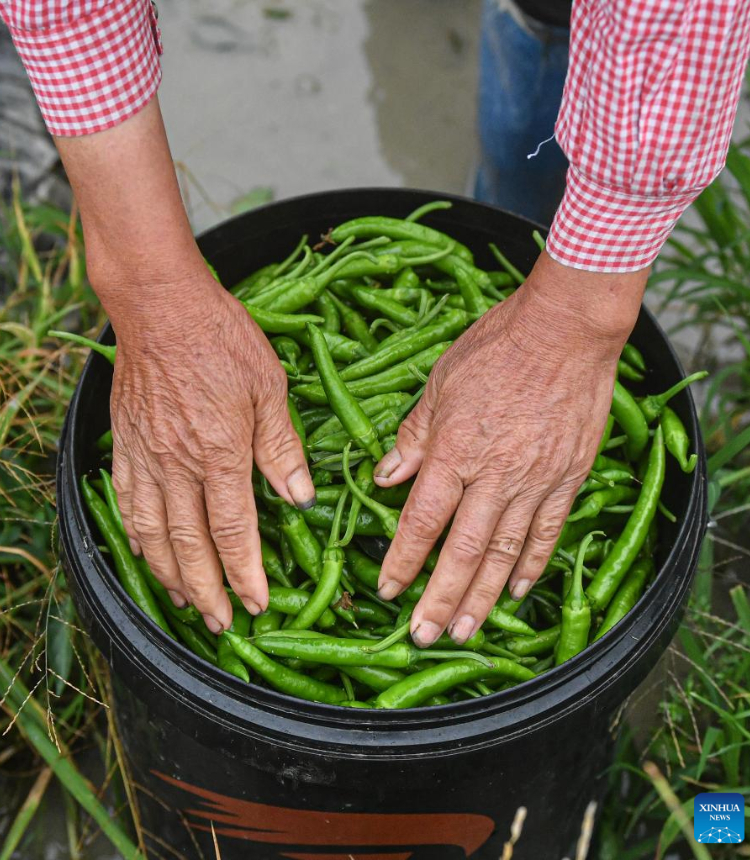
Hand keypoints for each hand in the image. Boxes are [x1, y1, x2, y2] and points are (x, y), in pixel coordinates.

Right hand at [106, 267, 314, 632]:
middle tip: (223, 623)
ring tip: (187, 604)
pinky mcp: (126, 444)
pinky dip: (136, 539)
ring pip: (152, 534)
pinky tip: (145, 554)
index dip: (246, 574)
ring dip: (169, 576)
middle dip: (208, 591)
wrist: (161, 305)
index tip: (258, 605)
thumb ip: (282, 448)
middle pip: (189, 545)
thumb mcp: (270, 387)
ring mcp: (146, 456)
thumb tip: (301, 498)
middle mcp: (178, 464)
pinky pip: (126, 504)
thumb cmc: (222, 339)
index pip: (234, 531)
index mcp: (221, 452)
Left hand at [373, 251, 646, 646]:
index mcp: (455, 451)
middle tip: (421, 635)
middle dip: (438, 598)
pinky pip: (547, 532)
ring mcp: (535, 481)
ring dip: (482, 597)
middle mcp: (494, 475)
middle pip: (463, 551)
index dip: (402, 560)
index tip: (387, 590)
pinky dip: (532, 566)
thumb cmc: (496, 348)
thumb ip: (412, 438)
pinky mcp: (568, 479)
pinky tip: (518, 593)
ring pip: (504, 553)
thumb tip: (383, 478)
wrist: (565, 331)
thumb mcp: (439, 385)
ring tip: (463, 631)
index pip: (421, 520)